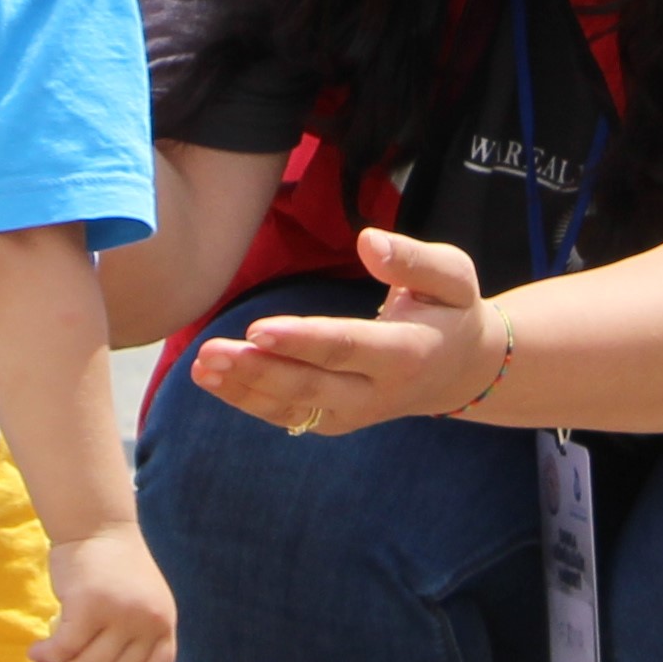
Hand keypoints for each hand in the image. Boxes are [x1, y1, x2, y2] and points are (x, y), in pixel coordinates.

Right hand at [28, 525, 178, 661]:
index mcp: (164, 626)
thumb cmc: (114, 569)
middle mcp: (147, 624)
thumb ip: (135, 639)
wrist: (97, 526)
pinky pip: (63, 648)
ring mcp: (119, 616)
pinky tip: (35, 654)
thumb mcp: (141, 605)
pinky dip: (46, 656)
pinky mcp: (88, 607)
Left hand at [190, 225, 495, 435]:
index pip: (347, 348)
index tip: (256, 329)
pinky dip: (248, 401)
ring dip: (244, 389)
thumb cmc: (450, 309)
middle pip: (312, 386)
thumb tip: (368, 240)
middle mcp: (379, 393)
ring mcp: (355, 414)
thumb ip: (413, 259)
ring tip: (201, 366)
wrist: (461, 370)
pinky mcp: (335, 421)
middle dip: (259, 371)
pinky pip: (288, 415)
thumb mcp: (452, 275)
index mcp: (408, 353)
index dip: (302, 341)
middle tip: (211, 351)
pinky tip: (211, 380)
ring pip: (294, 407)